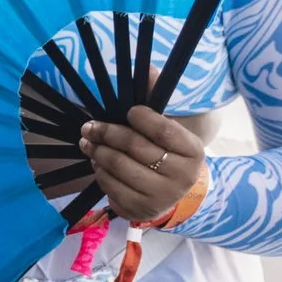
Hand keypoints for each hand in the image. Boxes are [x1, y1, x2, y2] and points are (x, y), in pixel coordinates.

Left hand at [80, 107, 206, 224]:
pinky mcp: (141, 210)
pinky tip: (98, 163)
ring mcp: (162, 196)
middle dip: (106, 132)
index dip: (142, 118)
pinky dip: (99, 171)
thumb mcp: (169, 129)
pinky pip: (110, 185)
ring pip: (118, 166)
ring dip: (97, 151)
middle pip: (134, 146)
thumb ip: (156, 99)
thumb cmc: (166, 153)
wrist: (171, 191)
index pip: (163, 130)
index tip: (129, 111)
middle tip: (89, 126)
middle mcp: (182, 177)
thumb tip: (148, 71)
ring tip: (88, 142)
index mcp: (193, 152)